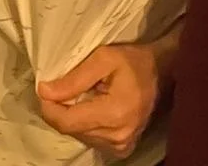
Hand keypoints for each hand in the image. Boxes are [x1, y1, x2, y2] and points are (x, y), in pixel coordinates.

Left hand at [35, 41, 161, 154]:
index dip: (49, 107)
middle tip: (67, 88)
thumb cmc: (134, 61)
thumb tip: (45, 92)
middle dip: (62, 109)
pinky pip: (92, 140)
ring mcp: (122, 144)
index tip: (45, 89)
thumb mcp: (104, 58)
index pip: (66, 122)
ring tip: (86, 97)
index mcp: (114, 112)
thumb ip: (74, 78)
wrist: (163, 72)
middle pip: (71, 129)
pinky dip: (87, 126)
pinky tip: (95, 110)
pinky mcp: (123, 148)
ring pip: (79, 135)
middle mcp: (118, 135)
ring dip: (74, 117)